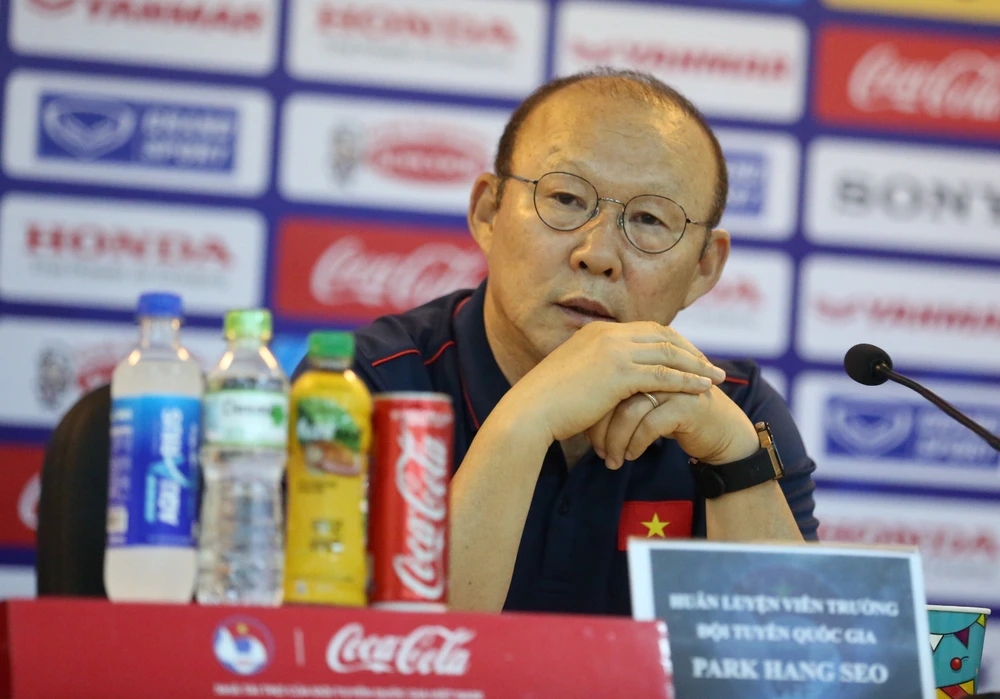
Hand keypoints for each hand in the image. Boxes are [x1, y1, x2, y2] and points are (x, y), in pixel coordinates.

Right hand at [499, 321, 726, 443]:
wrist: (530, 412)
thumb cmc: (547, 403)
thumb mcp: (572, 377)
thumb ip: (593, 372)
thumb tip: (605, 384)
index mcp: (597, 331)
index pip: (647, 328)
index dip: (672, 342)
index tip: (690, 356)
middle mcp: (608, 334)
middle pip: (664, 335)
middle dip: (691, 350)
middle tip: (710, 365)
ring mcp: (614, 351)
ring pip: (669, 353)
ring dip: (697, 365)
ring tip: (717, 377)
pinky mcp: (620, 373)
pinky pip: (664, 375)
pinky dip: (688, 381)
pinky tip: (703, 389)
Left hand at [587, 383, 759, 468]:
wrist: (723, 433)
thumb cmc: (677, 418)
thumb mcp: (647, 404)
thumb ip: (622, 398)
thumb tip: (586, 414)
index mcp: (645, 361)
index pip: (608, 380)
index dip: (595, 408)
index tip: (584, 433)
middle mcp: (659, 368)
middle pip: (616, 393)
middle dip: (602, 426)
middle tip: (596, 450)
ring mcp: (675, 385)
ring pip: (631, 411)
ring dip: (617, 440)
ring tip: (612, 459)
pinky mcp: (687, 405)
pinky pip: (650, 425)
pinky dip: (636, 443)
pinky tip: (631, 456)